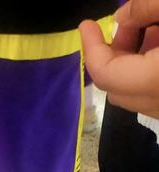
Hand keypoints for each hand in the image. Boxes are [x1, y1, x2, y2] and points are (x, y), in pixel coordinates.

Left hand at [80, 1, 158, 117]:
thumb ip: (148, 8)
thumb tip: (122, 17)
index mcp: (155, 80)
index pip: (107, 74)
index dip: (92, 48)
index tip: (87, 25)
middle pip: (118, 88)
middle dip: (114, 55)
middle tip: (126, 23)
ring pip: (137, 94)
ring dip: (134, 63)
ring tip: (149, 28)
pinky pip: (155, 96)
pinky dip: (150, 72)